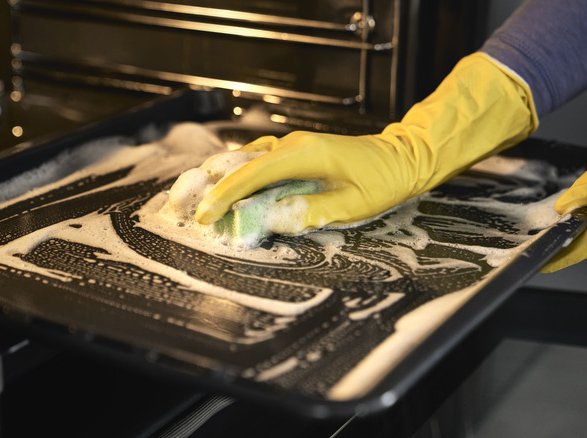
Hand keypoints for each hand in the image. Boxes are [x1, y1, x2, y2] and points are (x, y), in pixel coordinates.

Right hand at [194, 53, 537, 233]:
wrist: (404, 157)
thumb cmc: (383, 182)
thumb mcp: (353, 205)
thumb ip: (312, 212)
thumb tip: (274, 220)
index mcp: (303, 155)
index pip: (251, 174)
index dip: (224, 196)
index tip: (203, 216)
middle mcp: (292, 144)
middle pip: (239, 162)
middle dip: (208, 185)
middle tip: (182, 208)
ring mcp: (292, 145)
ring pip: (245, 159)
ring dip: (219, 179)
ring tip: (194, 200)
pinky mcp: (295, 152)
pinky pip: (258, 161)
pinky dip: (238, 175)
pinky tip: (226, 189)